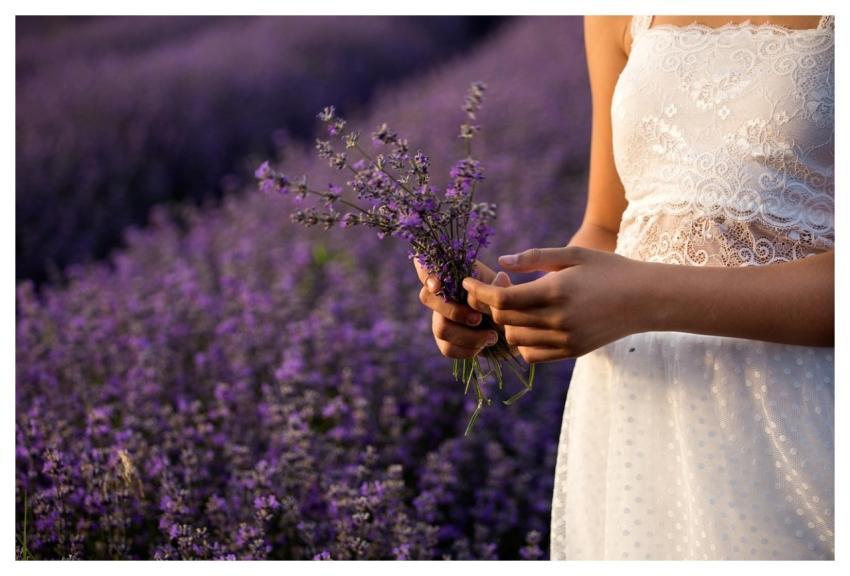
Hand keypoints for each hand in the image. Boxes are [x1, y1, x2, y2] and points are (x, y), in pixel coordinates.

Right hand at [414, 258, 501, 358]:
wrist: (511, 327)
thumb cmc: (503, 302)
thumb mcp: (504, 290)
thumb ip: (500, 285)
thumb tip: (501, 278)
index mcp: (452, 277)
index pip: (425, 268)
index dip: (426, 275)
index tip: (438, 285)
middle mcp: (440, 296)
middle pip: (427, 298)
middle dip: (454, 311)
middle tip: (478, 319)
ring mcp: (439, 318)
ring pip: (440, 328)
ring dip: (468, 336)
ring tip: (492, 337)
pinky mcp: (445, 341)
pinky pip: (447, 348)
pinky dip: (468, 350)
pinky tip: (484, 346)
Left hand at [462, 246, 651, 362]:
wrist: (645, 300)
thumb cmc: (609, 269)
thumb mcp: (573, 254)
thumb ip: (535, 257)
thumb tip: (501, 263)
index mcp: (556, 292)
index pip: (502, 299)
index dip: (479, 291)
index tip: (468, 282)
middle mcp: (558, 320)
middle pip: (504, 319)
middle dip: (491, 303)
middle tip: (501, 285)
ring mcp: (565, 340)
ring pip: (514, 339)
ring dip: (506, 323)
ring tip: (517, 304)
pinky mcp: (571, 352)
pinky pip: (531, 354)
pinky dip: (522, 341)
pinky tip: (530, 324)